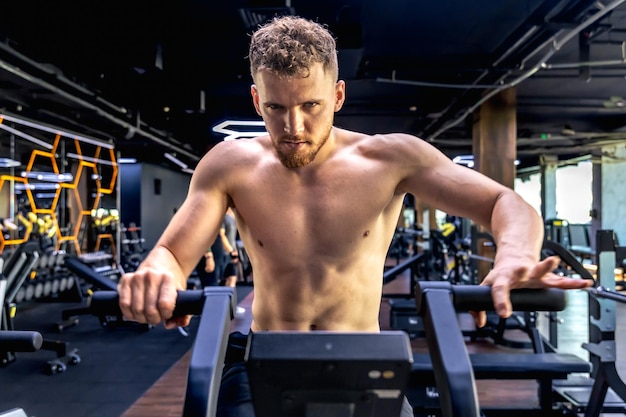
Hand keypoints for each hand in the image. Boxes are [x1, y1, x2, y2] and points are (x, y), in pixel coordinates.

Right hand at [118, 267, 189, 328]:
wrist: (164, 262)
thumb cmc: (171, 280)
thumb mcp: (183, 294)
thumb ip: (184, 313)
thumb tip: (171, 324)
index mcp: (167, 278)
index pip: (164, 304)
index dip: (166, 315)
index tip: (167, 314)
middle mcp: (151, 276)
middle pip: (149, 310)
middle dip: (154, 319)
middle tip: (156, 317)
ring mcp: (137, 277)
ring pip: (136, 309)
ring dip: (141, 318)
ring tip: (147, 315)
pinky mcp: (126, 279)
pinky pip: (124, 304)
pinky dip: (129, 313)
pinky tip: (136, 312)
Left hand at [472, 255, 592, 327]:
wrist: (514, 254)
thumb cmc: (501, 273)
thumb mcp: (487, 286)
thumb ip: (479, 305)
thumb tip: (479, 321)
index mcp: (503, 277)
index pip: (499, 289)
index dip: (500, 301)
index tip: (504, 313)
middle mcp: (519, 272)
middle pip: (523, 271)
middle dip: (524, 270)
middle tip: (526, 269)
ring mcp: (534, 273)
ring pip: (543, 270)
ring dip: (548, 266)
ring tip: (554, 261)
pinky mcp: (547, 276)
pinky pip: (562, 280)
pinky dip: (573, 282)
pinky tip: (585, 283)